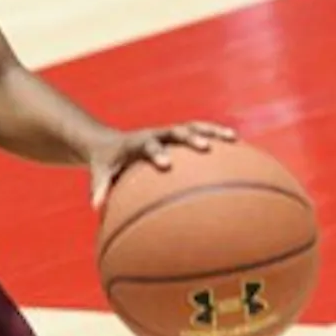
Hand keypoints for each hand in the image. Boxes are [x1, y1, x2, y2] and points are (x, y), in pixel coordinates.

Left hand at [88, 121, 237, 208]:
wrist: (108, 143)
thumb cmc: (106, 163)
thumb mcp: (101, 173)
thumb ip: (99, 188)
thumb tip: (96, 208)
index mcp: (135, 143)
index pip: (147, 145)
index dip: (156, 153)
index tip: (166, 164)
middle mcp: (154, 134)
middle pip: (173, 131)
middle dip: (188, 138)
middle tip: (205, 148)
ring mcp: (168, 134)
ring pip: (192, 127)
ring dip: (210, 131)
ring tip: (232, 138)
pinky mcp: (178, 136)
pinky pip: (200, 133)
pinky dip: (216, 137)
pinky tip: (239, 146)